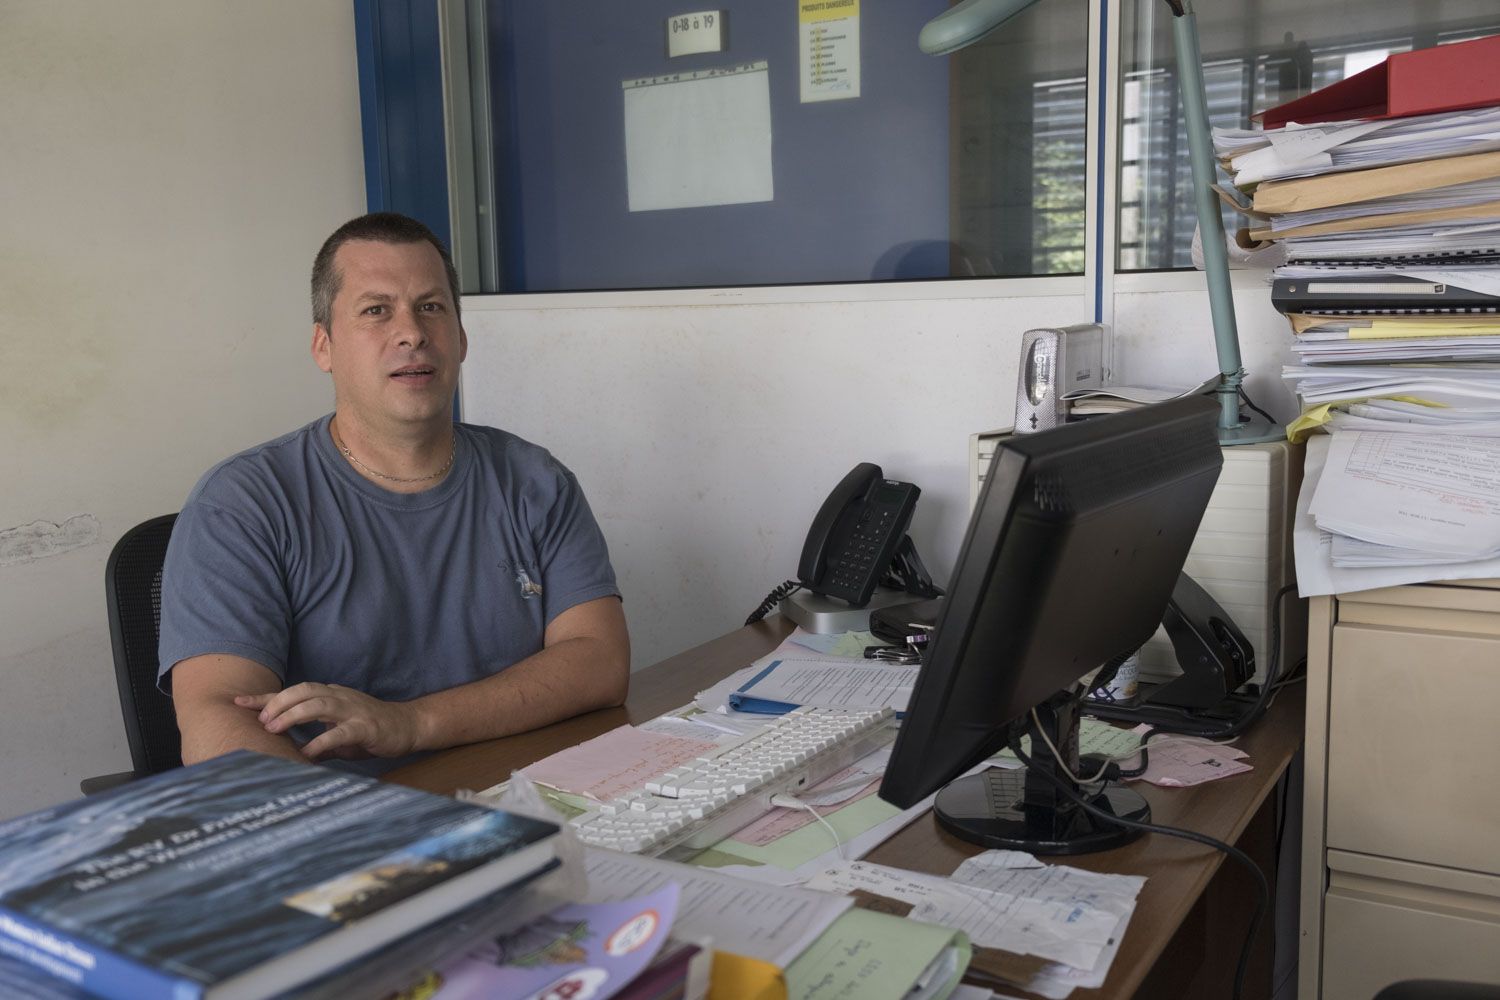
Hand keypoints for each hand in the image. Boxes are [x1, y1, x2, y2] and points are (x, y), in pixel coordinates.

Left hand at [234, 683, 422, 760]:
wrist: (407, 726)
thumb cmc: (371, 730)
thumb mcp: (338, 734)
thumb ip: (317, 742)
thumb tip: (292, 756)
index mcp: (330, 696)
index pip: (293, 692)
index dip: (265, 698)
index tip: (238, 703)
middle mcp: (339, 697)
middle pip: (303, 691)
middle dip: (277, 703)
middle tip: (260, 721)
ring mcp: (353, 710)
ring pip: (318, 704)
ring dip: (293, 715)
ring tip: (274, 729)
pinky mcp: (365, 727)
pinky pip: (339, 732)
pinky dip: (320, 741)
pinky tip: (307, 752)